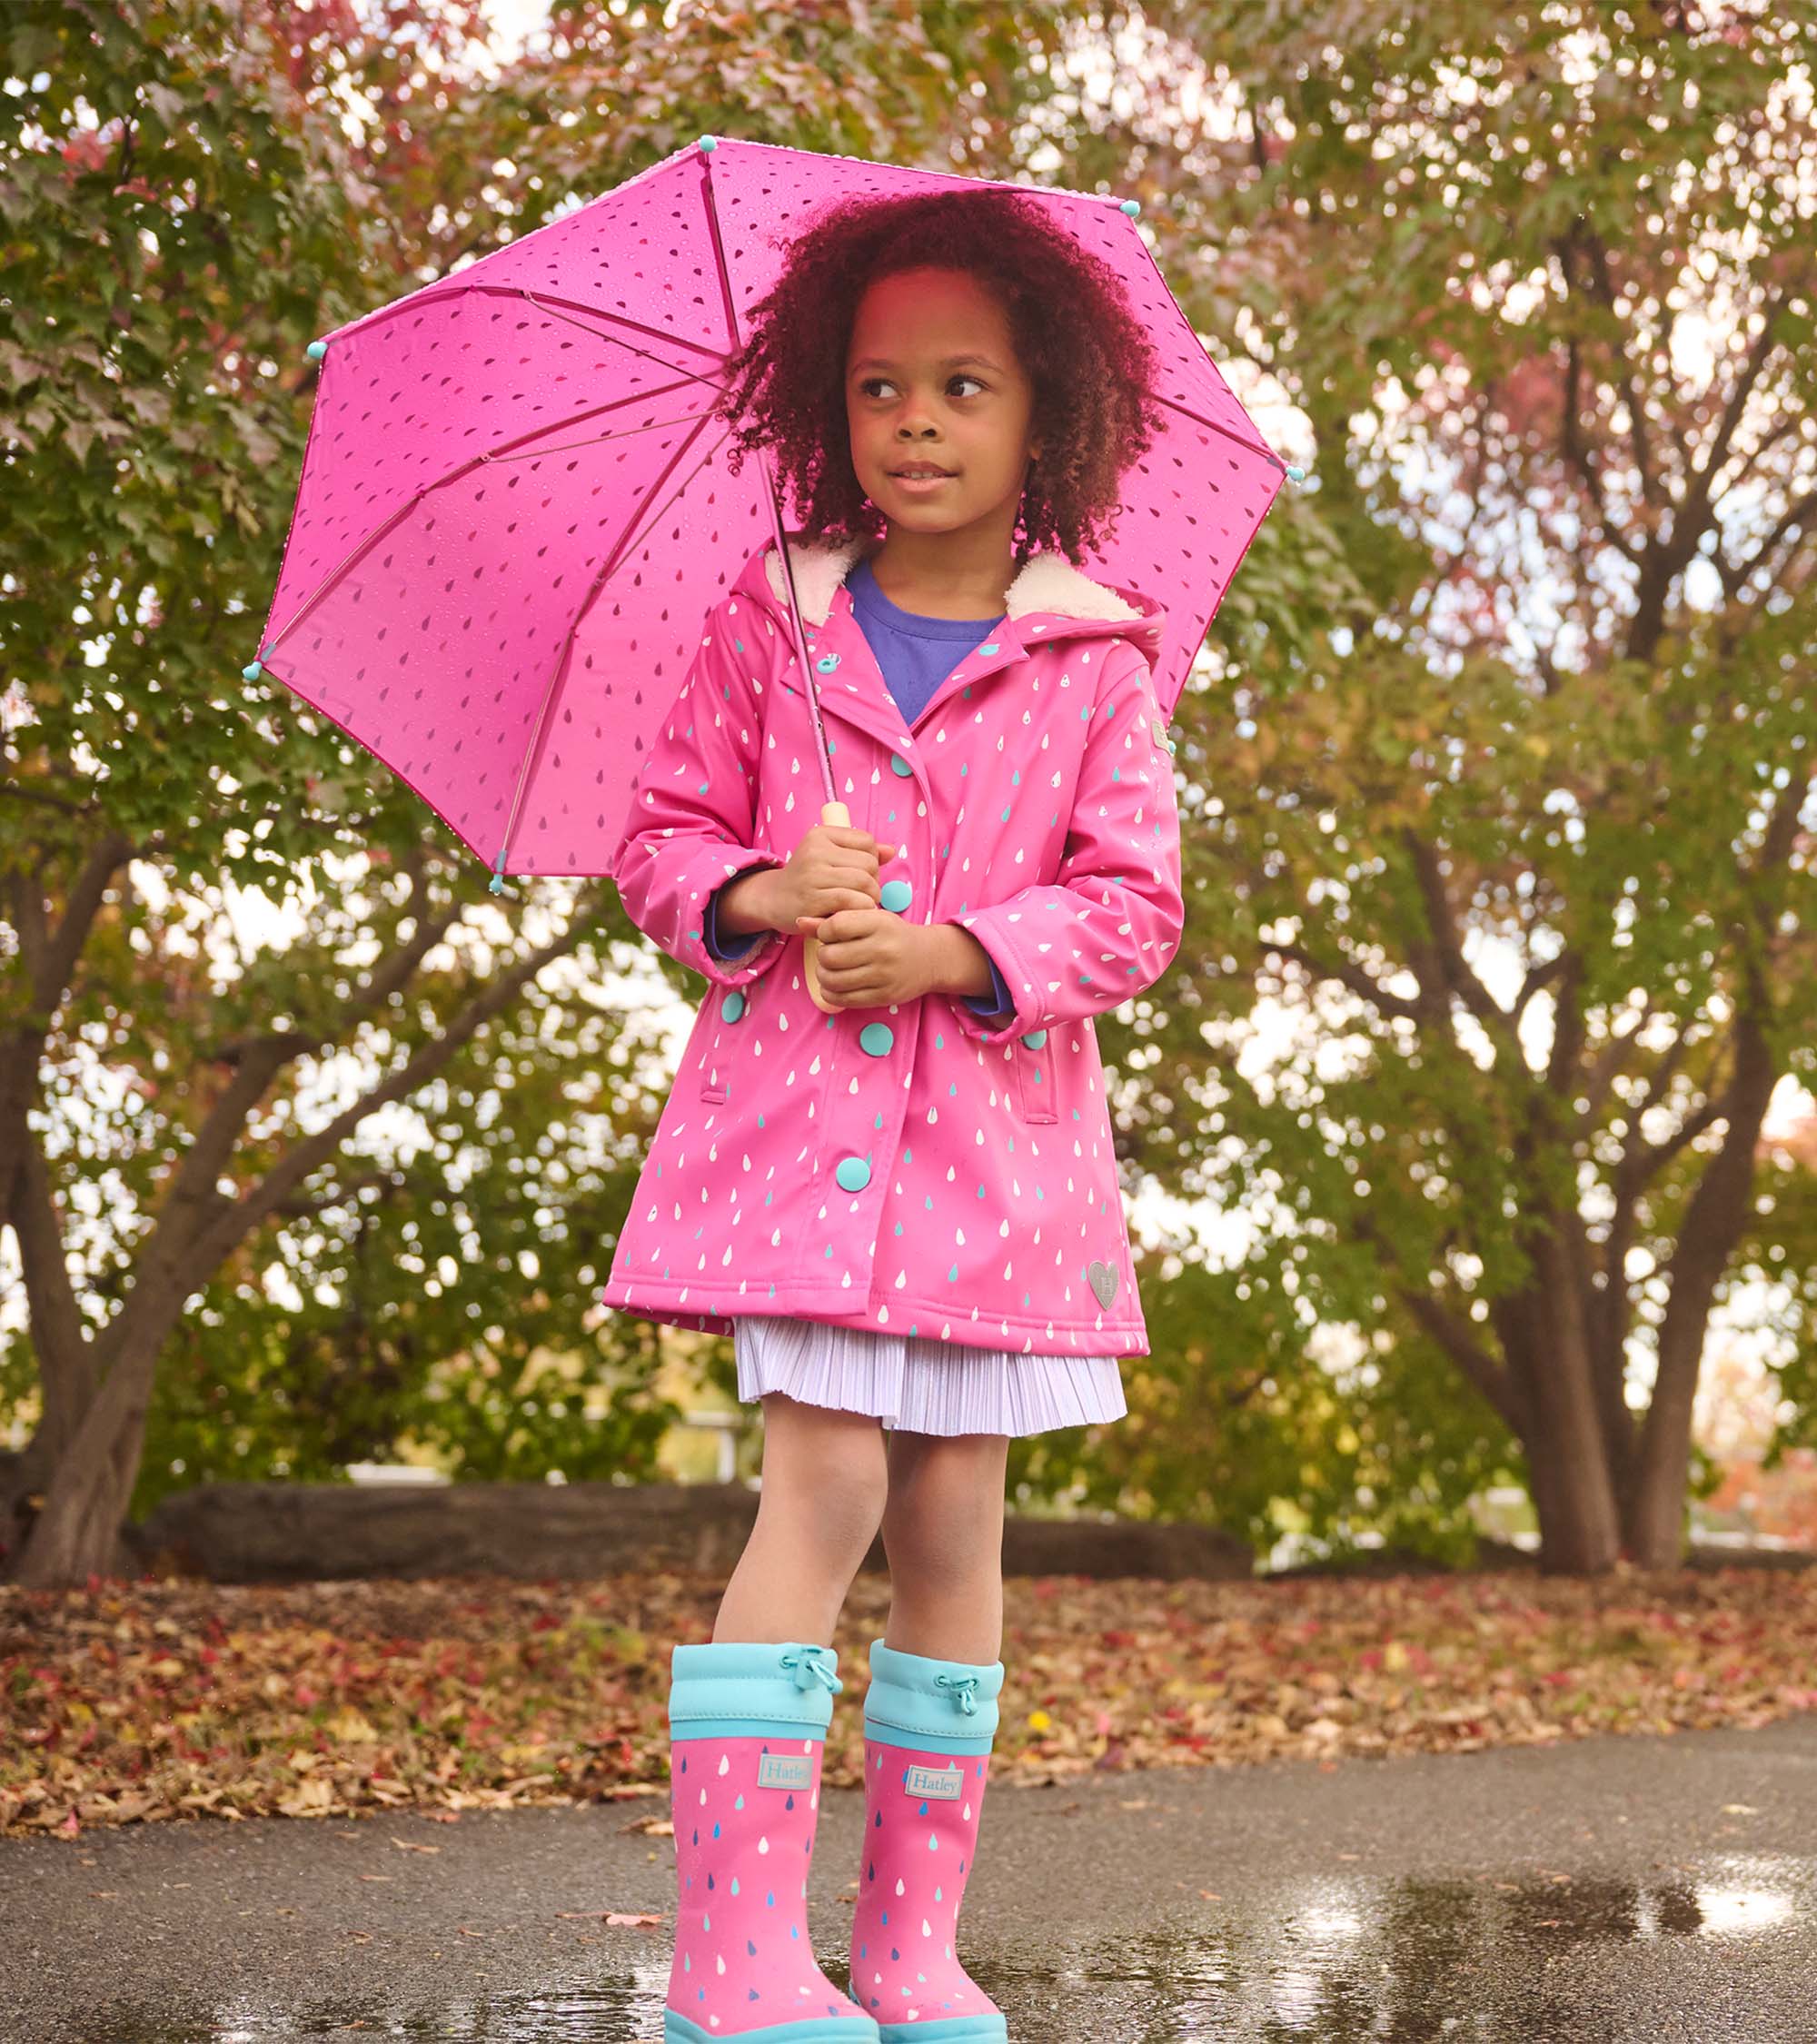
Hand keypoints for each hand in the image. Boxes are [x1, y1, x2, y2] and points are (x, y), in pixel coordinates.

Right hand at [747, 823, 897, 930]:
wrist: (772, 899)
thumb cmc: (807, 878)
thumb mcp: (829, 856)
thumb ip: (861, 852)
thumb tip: (891, 851)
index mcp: (821, 834)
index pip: (867, 841)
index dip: (872, 859)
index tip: (861, 873)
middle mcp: (815, 850)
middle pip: (869, 863)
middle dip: (873, 882)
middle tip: (863, 894)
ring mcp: (813, 875)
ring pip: (864, 882)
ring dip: (870, 898)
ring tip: (860, 904)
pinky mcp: (812, 899)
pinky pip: (852, 901)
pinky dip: (860, 909)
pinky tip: (852, 913)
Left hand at [797, 904, 935, 1008]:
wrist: (929, 959)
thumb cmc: (892, 935)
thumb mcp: (869, 919)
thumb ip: (834, 920)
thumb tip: (800, 922)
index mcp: (879, 923)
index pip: (835, 926)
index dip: (824, 931)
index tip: (830, 935)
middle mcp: (883, 949)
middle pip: (830, 956)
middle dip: (823, 956)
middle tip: (829, 955)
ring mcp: (883, 975)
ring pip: (833, 979)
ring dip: (823, 975)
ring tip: (830, 970)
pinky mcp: (882, 997)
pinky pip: (842, 999)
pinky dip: (830, 993)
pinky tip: (834, 985)